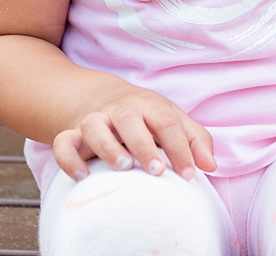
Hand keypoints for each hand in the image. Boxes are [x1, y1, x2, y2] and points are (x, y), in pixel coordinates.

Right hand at [51, 84, 216, 182]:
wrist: (102, 98)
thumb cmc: (147, 117)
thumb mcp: (174, 121)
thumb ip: (195, 141)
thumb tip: (211, 166)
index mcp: (150, 105)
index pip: (167, 121)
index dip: (180, 148)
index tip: (189, 174)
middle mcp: (121, 110)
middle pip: (130, 120)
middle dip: (143, 145)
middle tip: (157, 170)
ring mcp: (96, 120)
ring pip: (94, 125)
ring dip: (107, 146)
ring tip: (123, 167)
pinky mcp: (74, 133)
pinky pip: (64, 142)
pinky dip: (68, 158)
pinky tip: (82, 177)